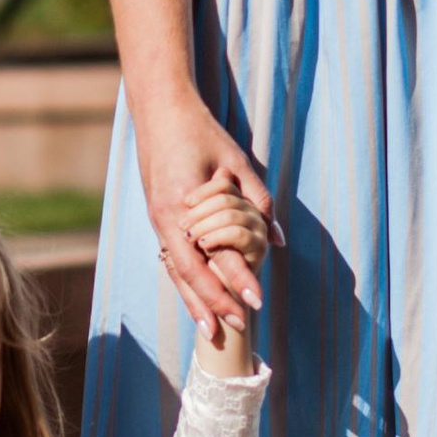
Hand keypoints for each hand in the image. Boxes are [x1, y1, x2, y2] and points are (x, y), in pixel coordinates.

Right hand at [133, 92, 274, 337]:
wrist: (160, 108)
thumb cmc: (200, 131)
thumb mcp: (235, 162)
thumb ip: (258, 200)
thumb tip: (279, 239)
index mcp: (182, 206)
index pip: (209, 258)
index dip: (232, 283)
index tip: (256, 302)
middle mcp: (164, 218)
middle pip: (187, 275)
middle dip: (212, 303)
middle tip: (238, 327)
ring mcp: (157, 218)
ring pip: (175, 270)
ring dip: (194, 299)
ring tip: (211, 328)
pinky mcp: (158, 214)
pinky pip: (171, 255)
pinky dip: (184, 280)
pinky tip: (196, 296)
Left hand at [185, 179, 272, 276]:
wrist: (216, 289)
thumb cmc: (201, 254)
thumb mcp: (196, 224)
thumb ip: (201, 203)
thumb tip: (219, 174)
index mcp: (237, 199)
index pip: (224, 182)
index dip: (203, 190)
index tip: (185, 202)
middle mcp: (251, 210)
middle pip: (226, 197)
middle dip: (201, 211)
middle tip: (182, 225)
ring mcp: (258, 227)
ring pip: (231, 214)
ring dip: (206, 226)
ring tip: (190, 236)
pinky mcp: (259, 246)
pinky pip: (238, 233)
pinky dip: (218, 237)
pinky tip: (204, 244)